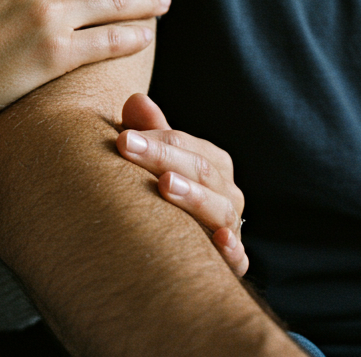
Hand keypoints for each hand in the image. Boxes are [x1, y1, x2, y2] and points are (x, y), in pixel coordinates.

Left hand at [116, 94, 247, 275]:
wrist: (179, 238)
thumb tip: (135, 100)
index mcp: (212, 163)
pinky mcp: (232, 262)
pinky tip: (218, 240)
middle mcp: (227, 192)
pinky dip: (232, 250)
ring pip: (218, 208)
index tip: (122, 137)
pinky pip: (238, 257)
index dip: (154, 140)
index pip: (185, 144)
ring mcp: (231, 227)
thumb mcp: (155, 158)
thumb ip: (148, 130)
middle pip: (200, 170)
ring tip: (165, 184)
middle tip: (129, 146)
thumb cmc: (162, 188)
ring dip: (193, 195)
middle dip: (163, 158)